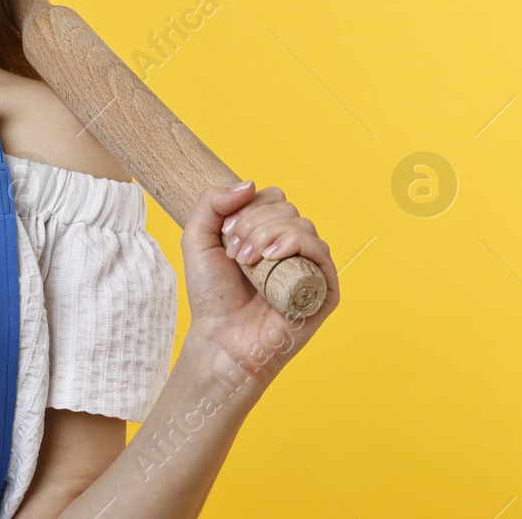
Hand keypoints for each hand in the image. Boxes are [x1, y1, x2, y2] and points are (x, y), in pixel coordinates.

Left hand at [180, 181, 339, 383]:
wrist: (222, 338)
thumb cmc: (212, 295)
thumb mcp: (197, 238)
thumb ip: (212, 202)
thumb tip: (250, 183)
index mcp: (268, 234)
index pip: (272, 197)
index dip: (248, 207)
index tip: (226, 233)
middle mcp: (292, 248)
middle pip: (286, 208)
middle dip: (255, 223)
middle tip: (235, 252)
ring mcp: (308, 267)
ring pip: (302, 224)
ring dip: (269, 234)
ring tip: (247, 260)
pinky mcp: (323, 289)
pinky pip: (320, 250)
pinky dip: (295, 244)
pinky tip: (271, 257)